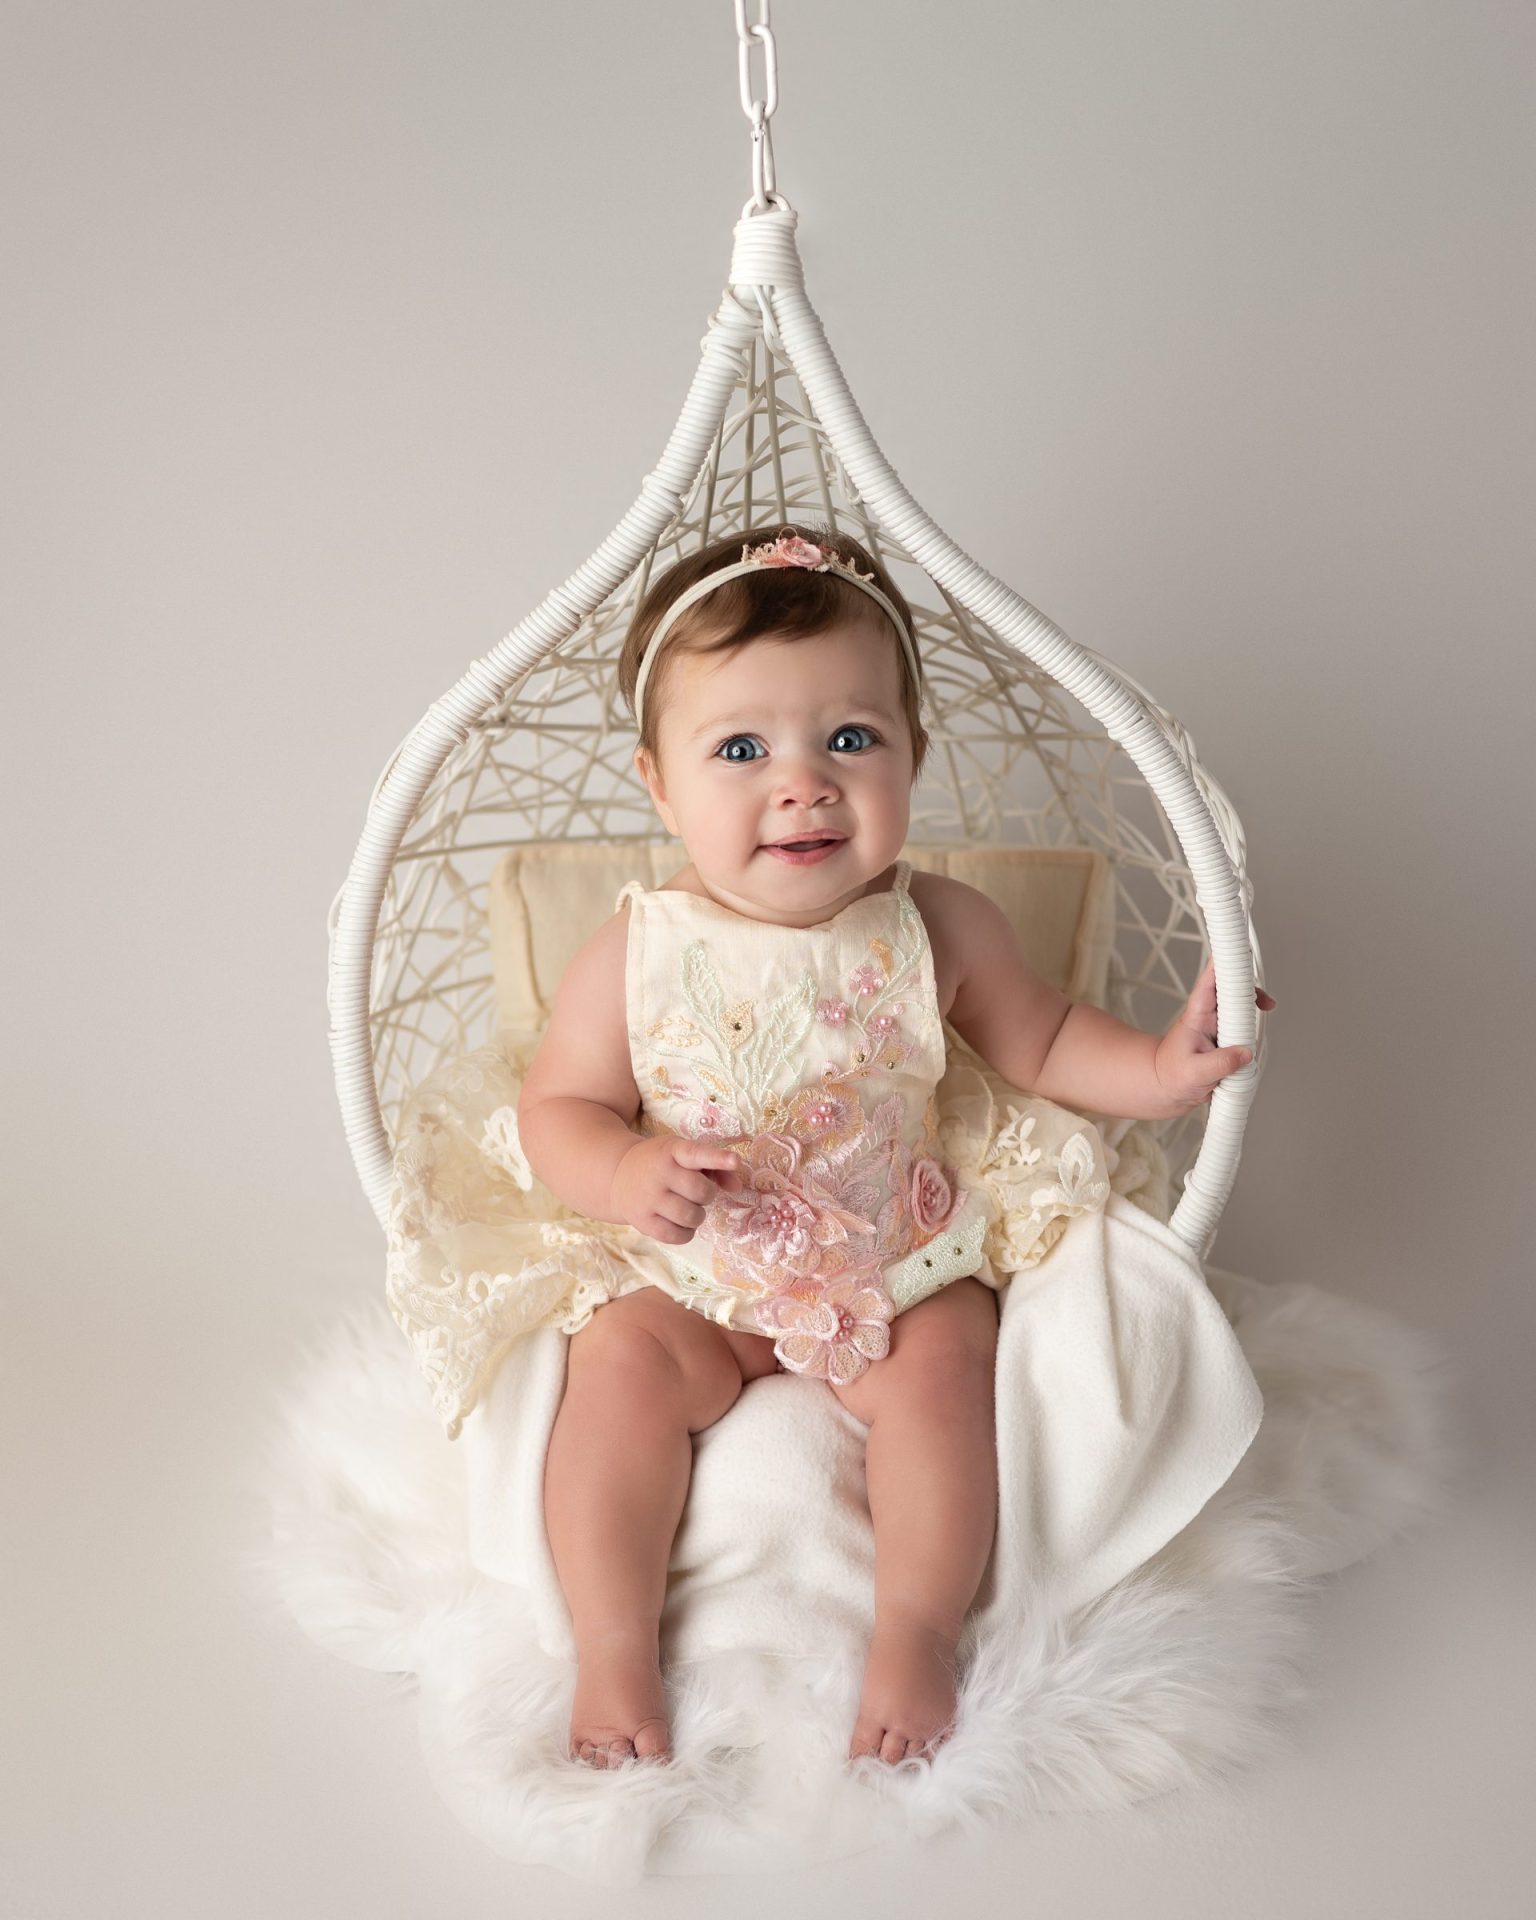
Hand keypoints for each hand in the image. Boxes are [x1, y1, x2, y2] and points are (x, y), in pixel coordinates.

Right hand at [610, 1134, 744, 1244]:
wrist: (617, 1176)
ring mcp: (648, 1199)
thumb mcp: (683, 1155)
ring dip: (698, 1215)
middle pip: (701, 1191)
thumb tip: (736, 1187)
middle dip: (707, 1194)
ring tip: (688, 1206)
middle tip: (697, 1191)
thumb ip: (714, 1166)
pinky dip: (686, 1232)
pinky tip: (679, 1221)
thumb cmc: (661, 1164)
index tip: (735, 1161)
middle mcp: (658, 1173)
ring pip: (691, 1217)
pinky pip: (678, 1236)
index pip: (696, 1153)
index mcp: (671, 1151)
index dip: (718, 1158)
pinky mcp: (643, 1222)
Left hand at [1154, 959, 1276, 1114]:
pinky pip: (1246, 1028)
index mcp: (1196, 1017)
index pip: (1209, 983)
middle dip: (1250, 990)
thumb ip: (1220, 1064)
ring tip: (1265, 1012)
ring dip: (1255, 1011)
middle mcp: (1209, 1017)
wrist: (1167, 1088)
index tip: (1240, 956)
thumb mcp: (1194, 1073)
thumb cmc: (1171, 1075)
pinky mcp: (1228, 1040)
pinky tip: (1256, 1039)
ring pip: (1242, 1008)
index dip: (1223, 966)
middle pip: (1232, 991)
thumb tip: (1245, 1053)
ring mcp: (1220, 1028)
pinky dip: (1255, 1032)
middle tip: (1265, 1000)